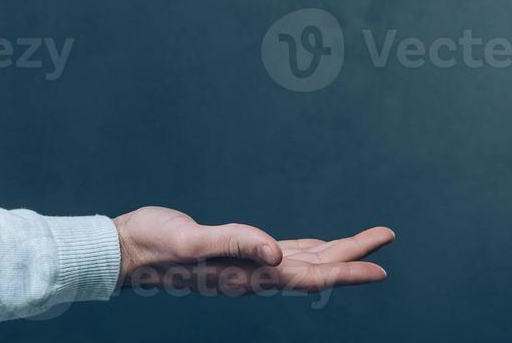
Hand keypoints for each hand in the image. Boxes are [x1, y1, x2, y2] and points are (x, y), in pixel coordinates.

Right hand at [113, 206, 393, 295]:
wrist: (124, 251)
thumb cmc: (153, 244)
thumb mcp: (191, 239)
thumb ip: (234, 243)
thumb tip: (276, 252)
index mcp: (248, 273)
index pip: (310, 275)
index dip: (347, 270)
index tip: (382, 267)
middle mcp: (252, 274)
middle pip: (315, 267)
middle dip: (353, 254)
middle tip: (386, 236)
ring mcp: (244, 266)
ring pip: (302, 261)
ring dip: (335, 252)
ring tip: (364, 241)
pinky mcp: (233, 254)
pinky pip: (281, 255)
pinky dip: (305, 250)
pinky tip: (312, 247)